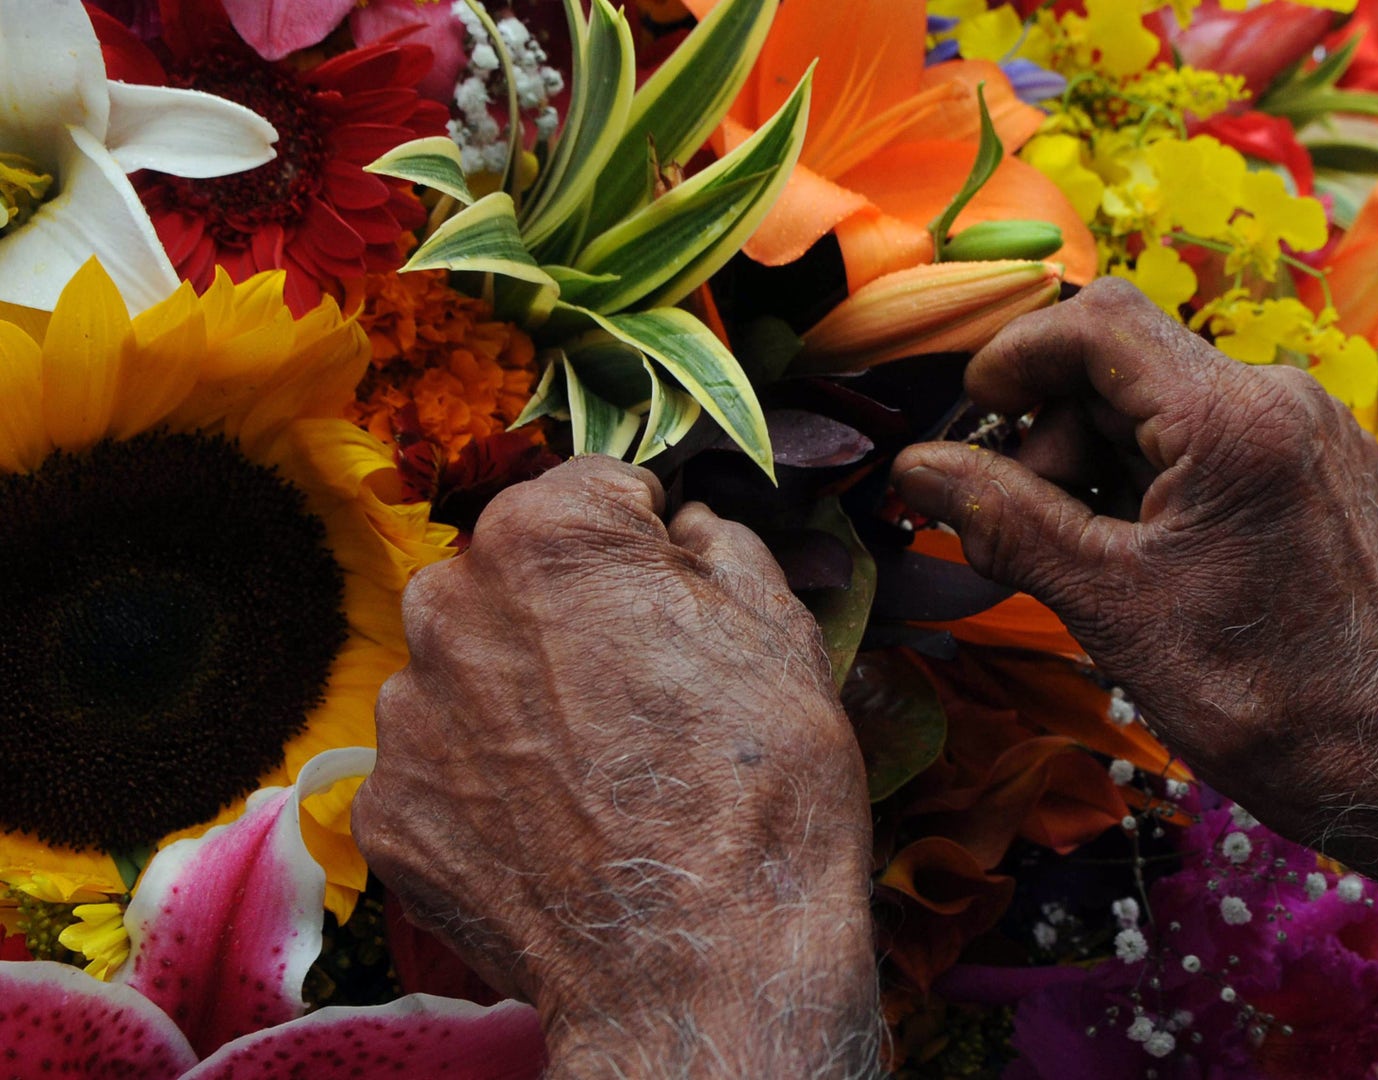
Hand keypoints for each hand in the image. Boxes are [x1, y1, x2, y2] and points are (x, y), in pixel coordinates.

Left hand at [354, 457, 878, 1077]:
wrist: (697, 962)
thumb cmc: (759, 787)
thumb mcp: (782, 634)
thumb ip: (721, 548)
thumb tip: (687, 529)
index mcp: (549, 533)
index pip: (596, 491)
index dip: (649, 543)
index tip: (677, 595)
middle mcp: (451, 599)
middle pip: (515, 575)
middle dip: (569, 613)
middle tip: (642, 691)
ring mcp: (406, 709)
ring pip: (471, 668)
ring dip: (521, 697)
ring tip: (599, 772)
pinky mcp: (388, 804)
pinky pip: (442, 764)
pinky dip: (488, 785)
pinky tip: (555, 827)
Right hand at [893, 278, 1377, 837]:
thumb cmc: (1252, 693)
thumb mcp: (1106, 604)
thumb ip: (1004, 520)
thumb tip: (915, 468)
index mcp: (1235, 421)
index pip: (1100, 322)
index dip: (1018, 357)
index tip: (974, 419)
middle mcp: (1284, 399)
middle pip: (1127, 361)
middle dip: (1054, 427)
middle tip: (1022, 521)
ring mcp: (1311, 428)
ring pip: (1166, 400)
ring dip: (1099, 456)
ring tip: (1082, 551)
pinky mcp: (1320, 464)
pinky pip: (1213, 434)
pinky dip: (1155, 473)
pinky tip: (1140, 551)